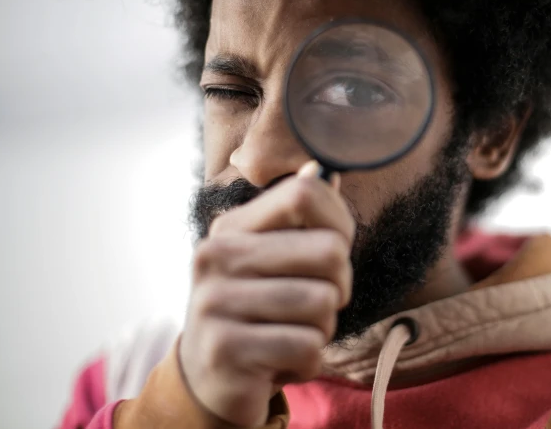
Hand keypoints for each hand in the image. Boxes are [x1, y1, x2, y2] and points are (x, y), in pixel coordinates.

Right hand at [179, 162, 354, 426]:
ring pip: (323, 305)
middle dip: (338, 286)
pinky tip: (281, 363)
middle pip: (330, 251)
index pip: (304, 193)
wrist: (210, 380)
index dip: (340, 221)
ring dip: (322, 329)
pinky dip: (308, 362)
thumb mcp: (272, 261)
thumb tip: (319, 170)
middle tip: (314, 305)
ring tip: (292, 334)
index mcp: (232, 229)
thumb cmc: (257, 311)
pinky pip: (309, 348)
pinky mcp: (224, 350)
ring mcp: (215, 302)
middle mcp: (217, 257)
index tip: (336, 249)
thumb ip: (296, 217)